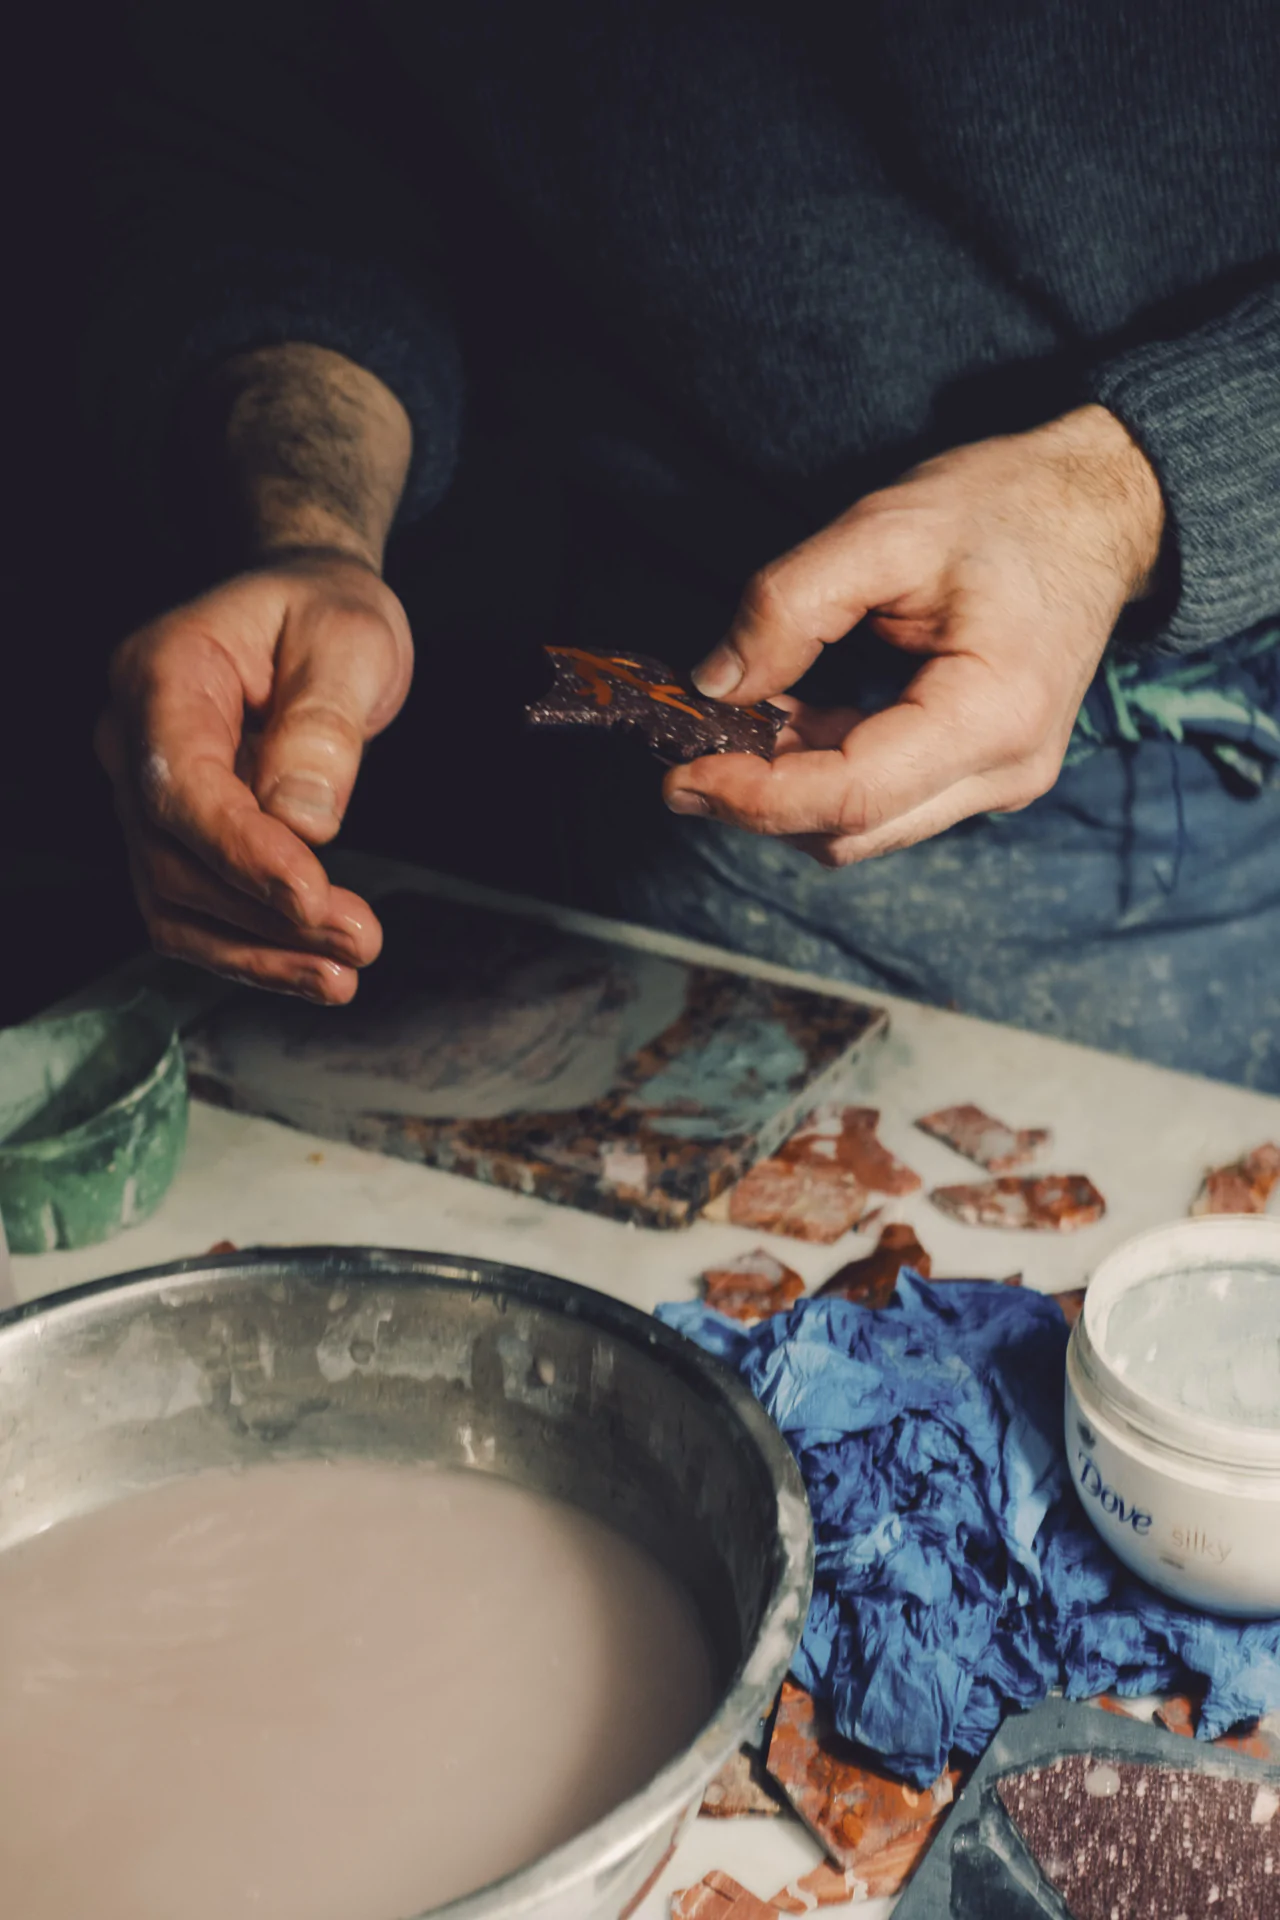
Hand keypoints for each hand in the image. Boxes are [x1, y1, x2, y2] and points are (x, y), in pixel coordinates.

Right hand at [96, 552, 412, 999]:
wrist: (308, 610)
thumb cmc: (324, 613)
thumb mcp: (349, 640)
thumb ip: (324, 724)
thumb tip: (304, 821)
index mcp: (161, 674)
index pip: (178, 784)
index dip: (240, 851)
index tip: (312, 895)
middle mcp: (132, 739)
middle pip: (171, 856)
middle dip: (264, 914)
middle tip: (361, 939)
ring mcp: (145, 793)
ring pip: (174, 902)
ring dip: (259, 950)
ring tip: (346, 972)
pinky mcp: (175, 837)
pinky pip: (196, 912)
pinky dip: (253, 952)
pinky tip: (318, 975)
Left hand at [665, 405, 1164, 864]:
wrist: (1103, 510)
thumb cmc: (1006, 507)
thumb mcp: (884, 528)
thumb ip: (788, 605)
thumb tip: (716, 682)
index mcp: (991, 715)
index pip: (851, 796)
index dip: (754, 796)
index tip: (680, 772)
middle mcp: (1005, 772)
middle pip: (852, 833)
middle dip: (758, 803)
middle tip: (684, 754)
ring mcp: (1000, 781)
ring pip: (863, 828)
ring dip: (787, 791)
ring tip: (731, 726)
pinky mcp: (983, 773)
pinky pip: (885, 799)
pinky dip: (822, 774)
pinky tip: (783, 722)